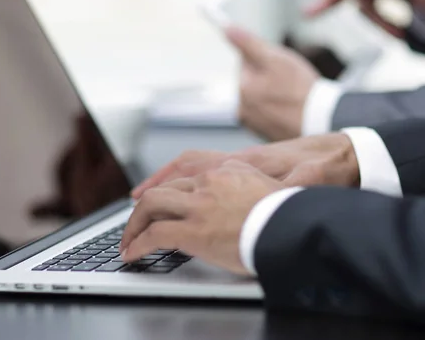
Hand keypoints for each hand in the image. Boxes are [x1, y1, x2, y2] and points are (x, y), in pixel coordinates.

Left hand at [120, 161, 284, 274]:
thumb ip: (245, 185)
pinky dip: (138, 244)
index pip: (184, 176)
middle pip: (162, 189)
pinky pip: (154, 235)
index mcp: (224, 170)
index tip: (158, 203)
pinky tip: (132, 254)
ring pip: (151, 205)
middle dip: (143, 208)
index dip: (166, 192)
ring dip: (134, 224)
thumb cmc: (288, 213)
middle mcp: (207, 182)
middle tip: (136, 223)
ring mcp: (199, 205)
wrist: (295, 226)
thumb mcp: (265, 186)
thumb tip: (238, 198)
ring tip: (128, 241)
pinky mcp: (193, 230)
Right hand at [132, 133, 358, 198]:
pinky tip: (185, 191)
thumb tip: (286, 190)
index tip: (144, 197)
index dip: (165, 181)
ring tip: (148, 197)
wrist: (344, 153)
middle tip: (136, 201)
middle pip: (186, 163)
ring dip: (168, 179)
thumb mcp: (311, 179)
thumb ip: (295, 185)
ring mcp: (240, 162)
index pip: (194, 167)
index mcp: (245, 163)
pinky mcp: (247, 166)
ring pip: (193, 164)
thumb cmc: (327, 168)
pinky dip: (187, 178)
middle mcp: (236, 160)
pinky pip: (206, 168)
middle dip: (157, 182)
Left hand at [225, 26, 319, 140]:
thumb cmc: (300, 90)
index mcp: (241, 88)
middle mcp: (241, 109)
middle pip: (253, 81)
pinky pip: (269, 114)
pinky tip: (293, 109)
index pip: (245, 63)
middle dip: (269, 77)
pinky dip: (279, 110)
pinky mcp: (264, 135)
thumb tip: (225, 29)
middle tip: (290, 81)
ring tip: (293, 96)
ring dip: (275, 94)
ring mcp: (253, 124)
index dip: (264, 59)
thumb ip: (247, 43)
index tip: (279, 64)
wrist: (322, 122)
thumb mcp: (275, 58)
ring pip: (262, 98)